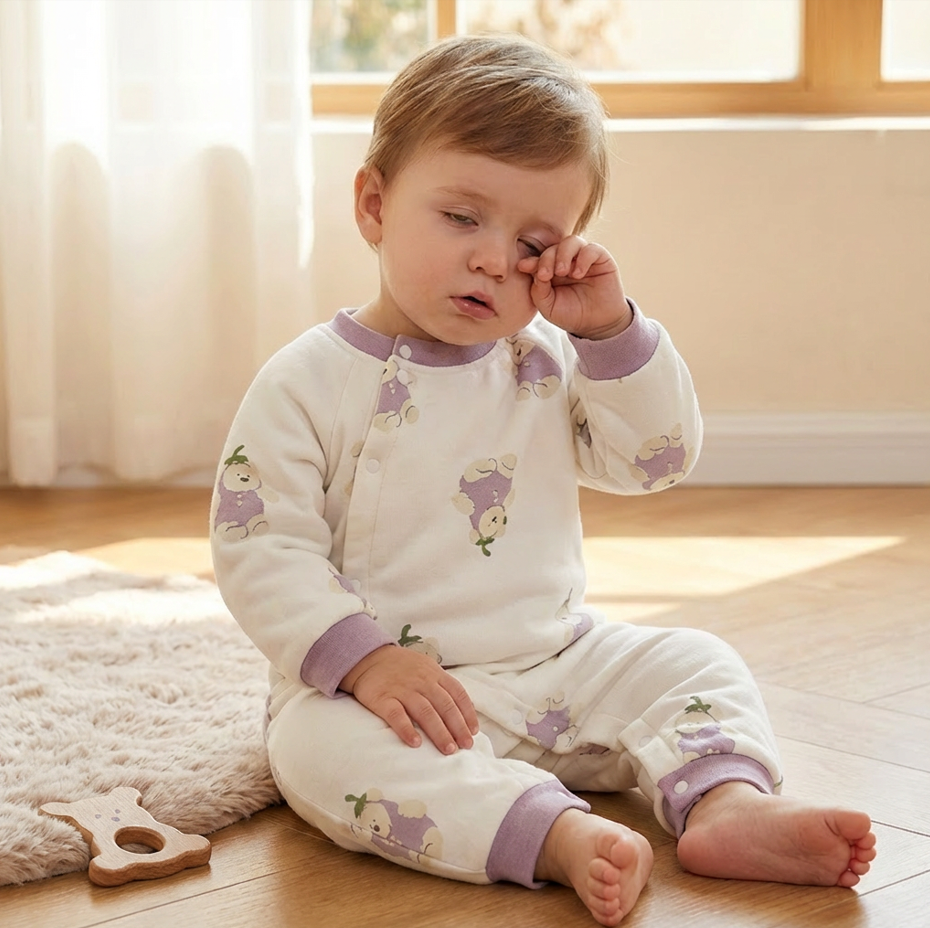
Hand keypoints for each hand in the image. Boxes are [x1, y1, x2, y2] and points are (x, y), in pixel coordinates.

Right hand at [340, 645, 479, 753]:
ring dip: (439, 731)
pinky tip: (415, 743)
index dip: (468, 714)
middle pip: (444, 705)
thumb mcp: (427, 668)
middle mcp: (422, 681)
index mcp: (435, 674)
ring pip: (425, 712)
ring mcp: (402, 689)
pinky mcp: (383, 699)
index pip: (457, 694)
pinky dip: (406, 729)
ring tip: (448, 749)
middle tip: (465, 745)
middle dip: (458, 727)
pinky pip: (396, 715)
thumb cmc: (403, 667)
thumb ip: (443, 685)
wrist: (369, 657)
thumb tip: (463, 710)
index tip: (473, 732)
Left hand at [518, 236, 632, 339]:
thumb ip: (539, 291)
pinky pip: (591, 248)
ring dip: (563, 255)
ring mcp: (583, 258)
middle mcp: (566, 261)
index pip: (539, 259)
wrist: (597, 324)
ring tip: (563, 272)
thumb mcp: (549, 307)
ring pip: (571, 242)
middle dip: (546, 259)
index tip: (523, 267)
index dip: (531, 261)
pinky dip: (583, 258)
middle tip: (545, 275)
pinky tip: (579, 274)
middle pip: (552, 248)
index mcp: (550, 271)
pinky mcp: (601, 258)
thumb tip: (536, 274)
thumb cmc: (571, 315)